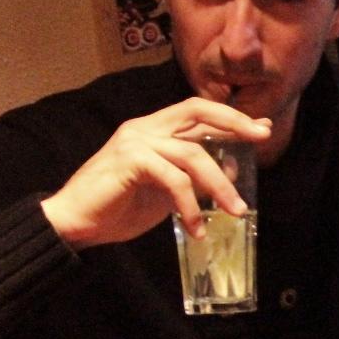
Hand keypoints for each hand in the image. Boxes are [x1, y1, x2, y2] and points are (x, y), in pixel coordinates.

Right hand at [40, 99, 269, 250]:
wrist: (76, 223)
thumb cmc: (119, 207)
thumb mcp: (166, 190)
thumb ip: (193, 176)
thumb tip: (232, 170)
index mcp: (153, 129)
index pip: (197, 111)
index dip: (231, 117)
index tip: (262, 127)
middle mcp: (145, 127)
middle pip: (197, 111)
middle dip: (234, 122)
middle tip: (262, 138)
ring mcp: (135, 141)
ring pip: (193, 154)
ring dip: (220, 185)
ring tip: (236, 212)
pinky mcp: (129, 161)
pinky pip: (174, 178)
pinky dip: (191, 205)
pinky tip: (197, 227)